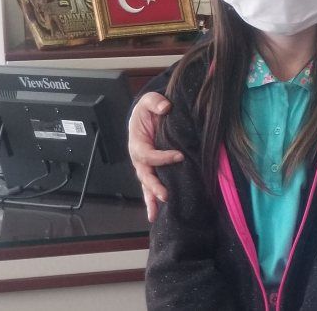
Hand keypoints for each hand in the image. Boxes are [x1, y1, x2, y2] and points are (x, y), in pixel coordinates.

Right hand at [128, 92, 182, 221]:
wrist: (149, 114)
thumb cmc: (149, 109)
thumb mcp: (150, 100)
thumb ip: (155, 102)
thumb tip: (165, 108)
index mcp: (137, 143)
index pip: (147, 154)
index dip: (162, 157)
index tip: (179, 156)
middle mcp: (139, 157)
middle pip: (144, 175)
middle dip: (154, 186)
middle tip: (166, 195)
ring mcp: (144, 166)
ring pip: (146, 185)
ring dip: (151, 200)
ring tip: (155, 214)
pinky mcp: (152, 169)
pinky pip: (151, 186)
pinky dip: (153, 200)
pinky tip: (157, 213)